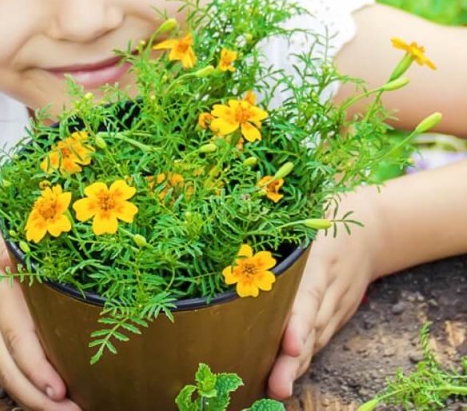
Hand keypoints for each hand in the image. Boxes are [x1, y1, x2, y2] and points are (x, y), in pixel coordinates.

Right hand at [0, 225, 82, 410]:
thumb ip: (8, 247)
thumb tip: (27, 257)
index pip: (17, 337)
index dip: (37, 366)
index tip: (58, 388)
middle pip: (12, 372)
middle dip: (40, 399)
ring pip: (8, 380)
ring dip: (36, 403)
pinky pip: (8, 375)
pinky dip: (29, 393)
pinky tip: (54, 402)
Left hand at [267, 187, 383, 399]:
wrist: (374, 229)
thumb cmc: (324, 217)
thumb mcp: (304, 216)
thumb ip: (275, 225)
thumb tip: (231, 230)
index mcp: (321, 257)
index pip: (308, 293)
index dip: (298, 321)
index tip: (288, 344)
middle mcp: (333, 286)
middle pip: (312, 326)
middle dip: (293, 358)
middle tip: (275, 385)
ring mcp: (339, 303)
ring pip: (317, 339)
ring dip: (297, 366)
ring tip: (276, 389)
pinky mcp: (340, 314)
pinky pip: (321, 340)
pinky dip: (305, 359)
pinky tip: (287, 376)